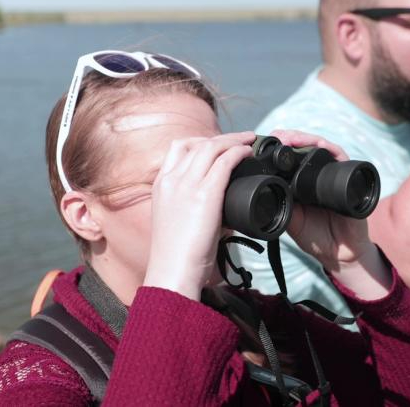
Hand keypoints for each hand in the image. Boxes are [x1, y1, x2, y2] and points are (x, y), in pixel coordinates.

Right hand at [143, 131, 255, 299]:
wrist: (173, 272)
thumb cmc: (178, 256)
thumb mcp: (179, 222)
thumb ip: (194, 206)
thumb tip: (223, 206)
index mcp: (161, 185)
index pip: (178, 148)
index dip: (201, 141)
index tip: (219, 145)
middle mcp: (171, 179)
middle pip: (197, 143)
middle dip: (221, 137)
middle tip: (240, 139)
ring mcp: (186, 185)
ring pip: (212, 147)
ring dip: (233, 140)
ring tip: (249, 140)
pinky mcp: (205, 194)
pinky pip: (224, 161)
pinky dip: (238, 152)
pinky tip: (248, 153)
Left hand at [267, 130, 376, 270]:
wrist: (339, 253)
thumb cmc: (315, 237)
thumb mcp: (291, 220)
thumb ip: (282, 204)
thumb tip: (265, 188)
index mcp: (301, 181)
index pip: (289, 155)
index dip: (278, 146)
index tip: (264, 144)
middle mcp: (317, 173)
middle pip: (304, 145)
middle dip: (290, 137)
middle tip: (277, 136)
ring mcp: (333, 173)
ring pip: (320, 146)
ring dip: (305, 138)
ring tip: (292, 138)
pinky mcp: (348, 177)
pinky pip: (341, 157)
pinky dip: (331, 148)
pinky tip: (320, 145)